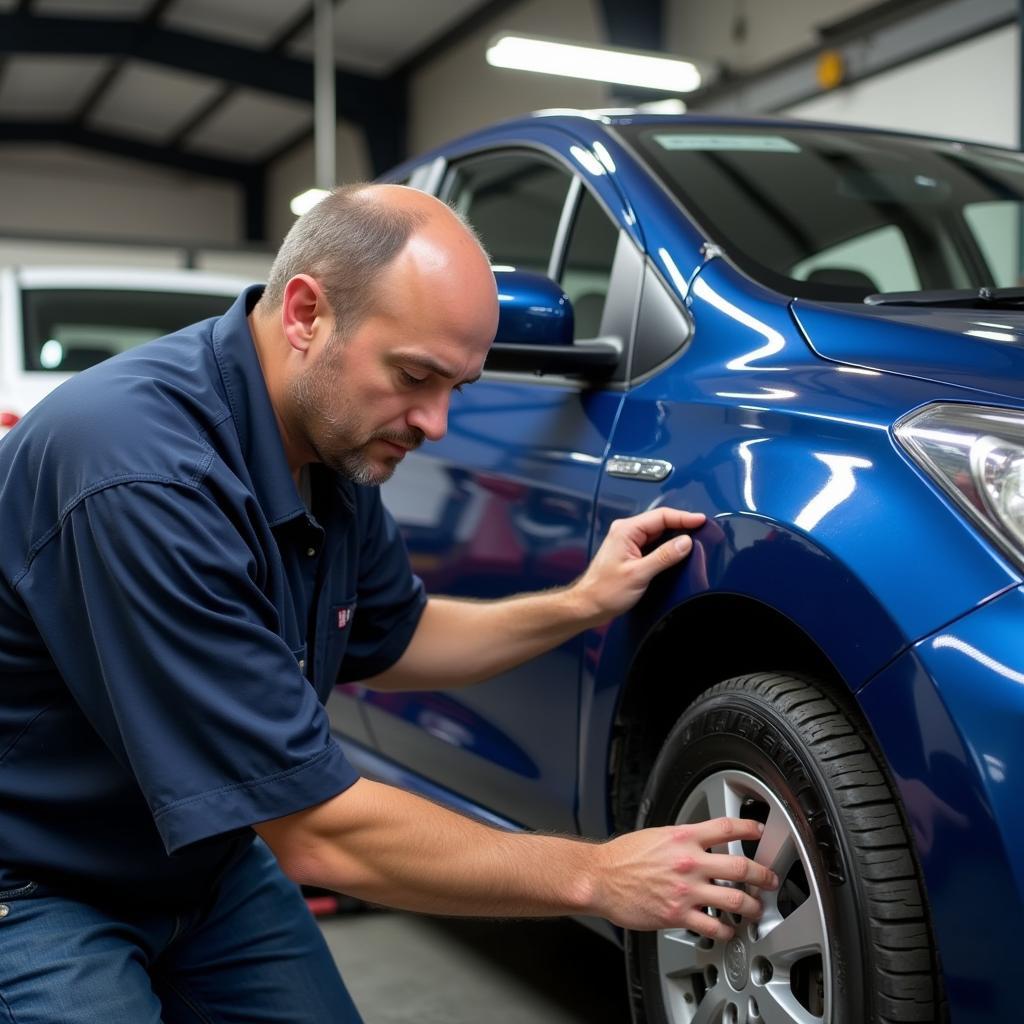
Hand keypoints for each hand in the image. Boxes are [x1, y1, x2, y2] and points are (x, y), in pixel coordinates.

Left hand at [574, 507, 706, 624]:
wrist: (588, 605)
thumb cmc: (604, 591)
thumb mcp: (639, 574)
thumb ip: (664, 556)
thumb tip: (685, 542)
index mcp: (626, 531)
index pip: (661, 516)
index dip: (684, 517)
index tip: (700, 520)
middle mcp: (625, 532)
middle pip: (660, 521)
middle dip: (682, 524)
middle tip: (702, 528)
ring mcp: (627, 542)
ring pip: (657, 532)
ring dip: (675, 534)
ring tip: (694, 537)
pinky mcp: (630, 552)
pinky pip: (653, 543)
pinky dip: (667, 545)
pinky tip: (676, 550)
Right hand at [589, 817, 778, 934]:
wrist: (600, 879)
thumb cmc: (622, 858)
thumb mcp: (656, 836)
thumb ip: (683, 839)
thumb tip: (702, 841)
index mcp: (683, 837)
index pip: (726, 828)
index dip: (749, 827)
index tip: (759, 830)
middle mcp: (689, 862)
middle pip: (741, 867)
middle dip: (763, 875)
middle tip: (770, 879)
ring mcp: (686, 891)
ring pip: (735, 900)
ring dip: (753, 906)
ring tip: (757, 909)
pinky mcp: (678, 915)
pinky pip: (714, 926)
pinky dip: (727, 930)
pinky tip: (728, 930)